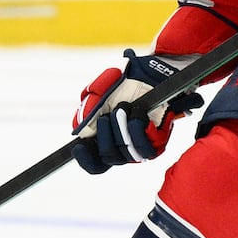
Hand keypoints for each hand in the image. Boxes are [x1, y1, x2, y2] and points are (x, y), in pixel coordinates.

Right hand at [71, 50, 203, 174]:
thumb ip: (88, 108)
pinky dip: (139, 127)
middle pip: (109, 157)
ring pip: (127, 152)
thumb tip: (81, 130)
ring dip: (123, 127)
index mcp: (105, 141)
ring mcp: (140, 147)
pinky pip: (146, 146)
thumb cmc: (124, 84)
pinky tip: (139, 113)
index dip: (86, 159)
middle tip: (110, 112)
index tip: (80, 146)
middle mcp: (123, 148)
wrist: (150, 74)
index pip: (95, 164)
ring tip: (125, 106)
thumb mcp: (100, 90)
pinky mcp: (158, 142)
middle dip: (106, 133)